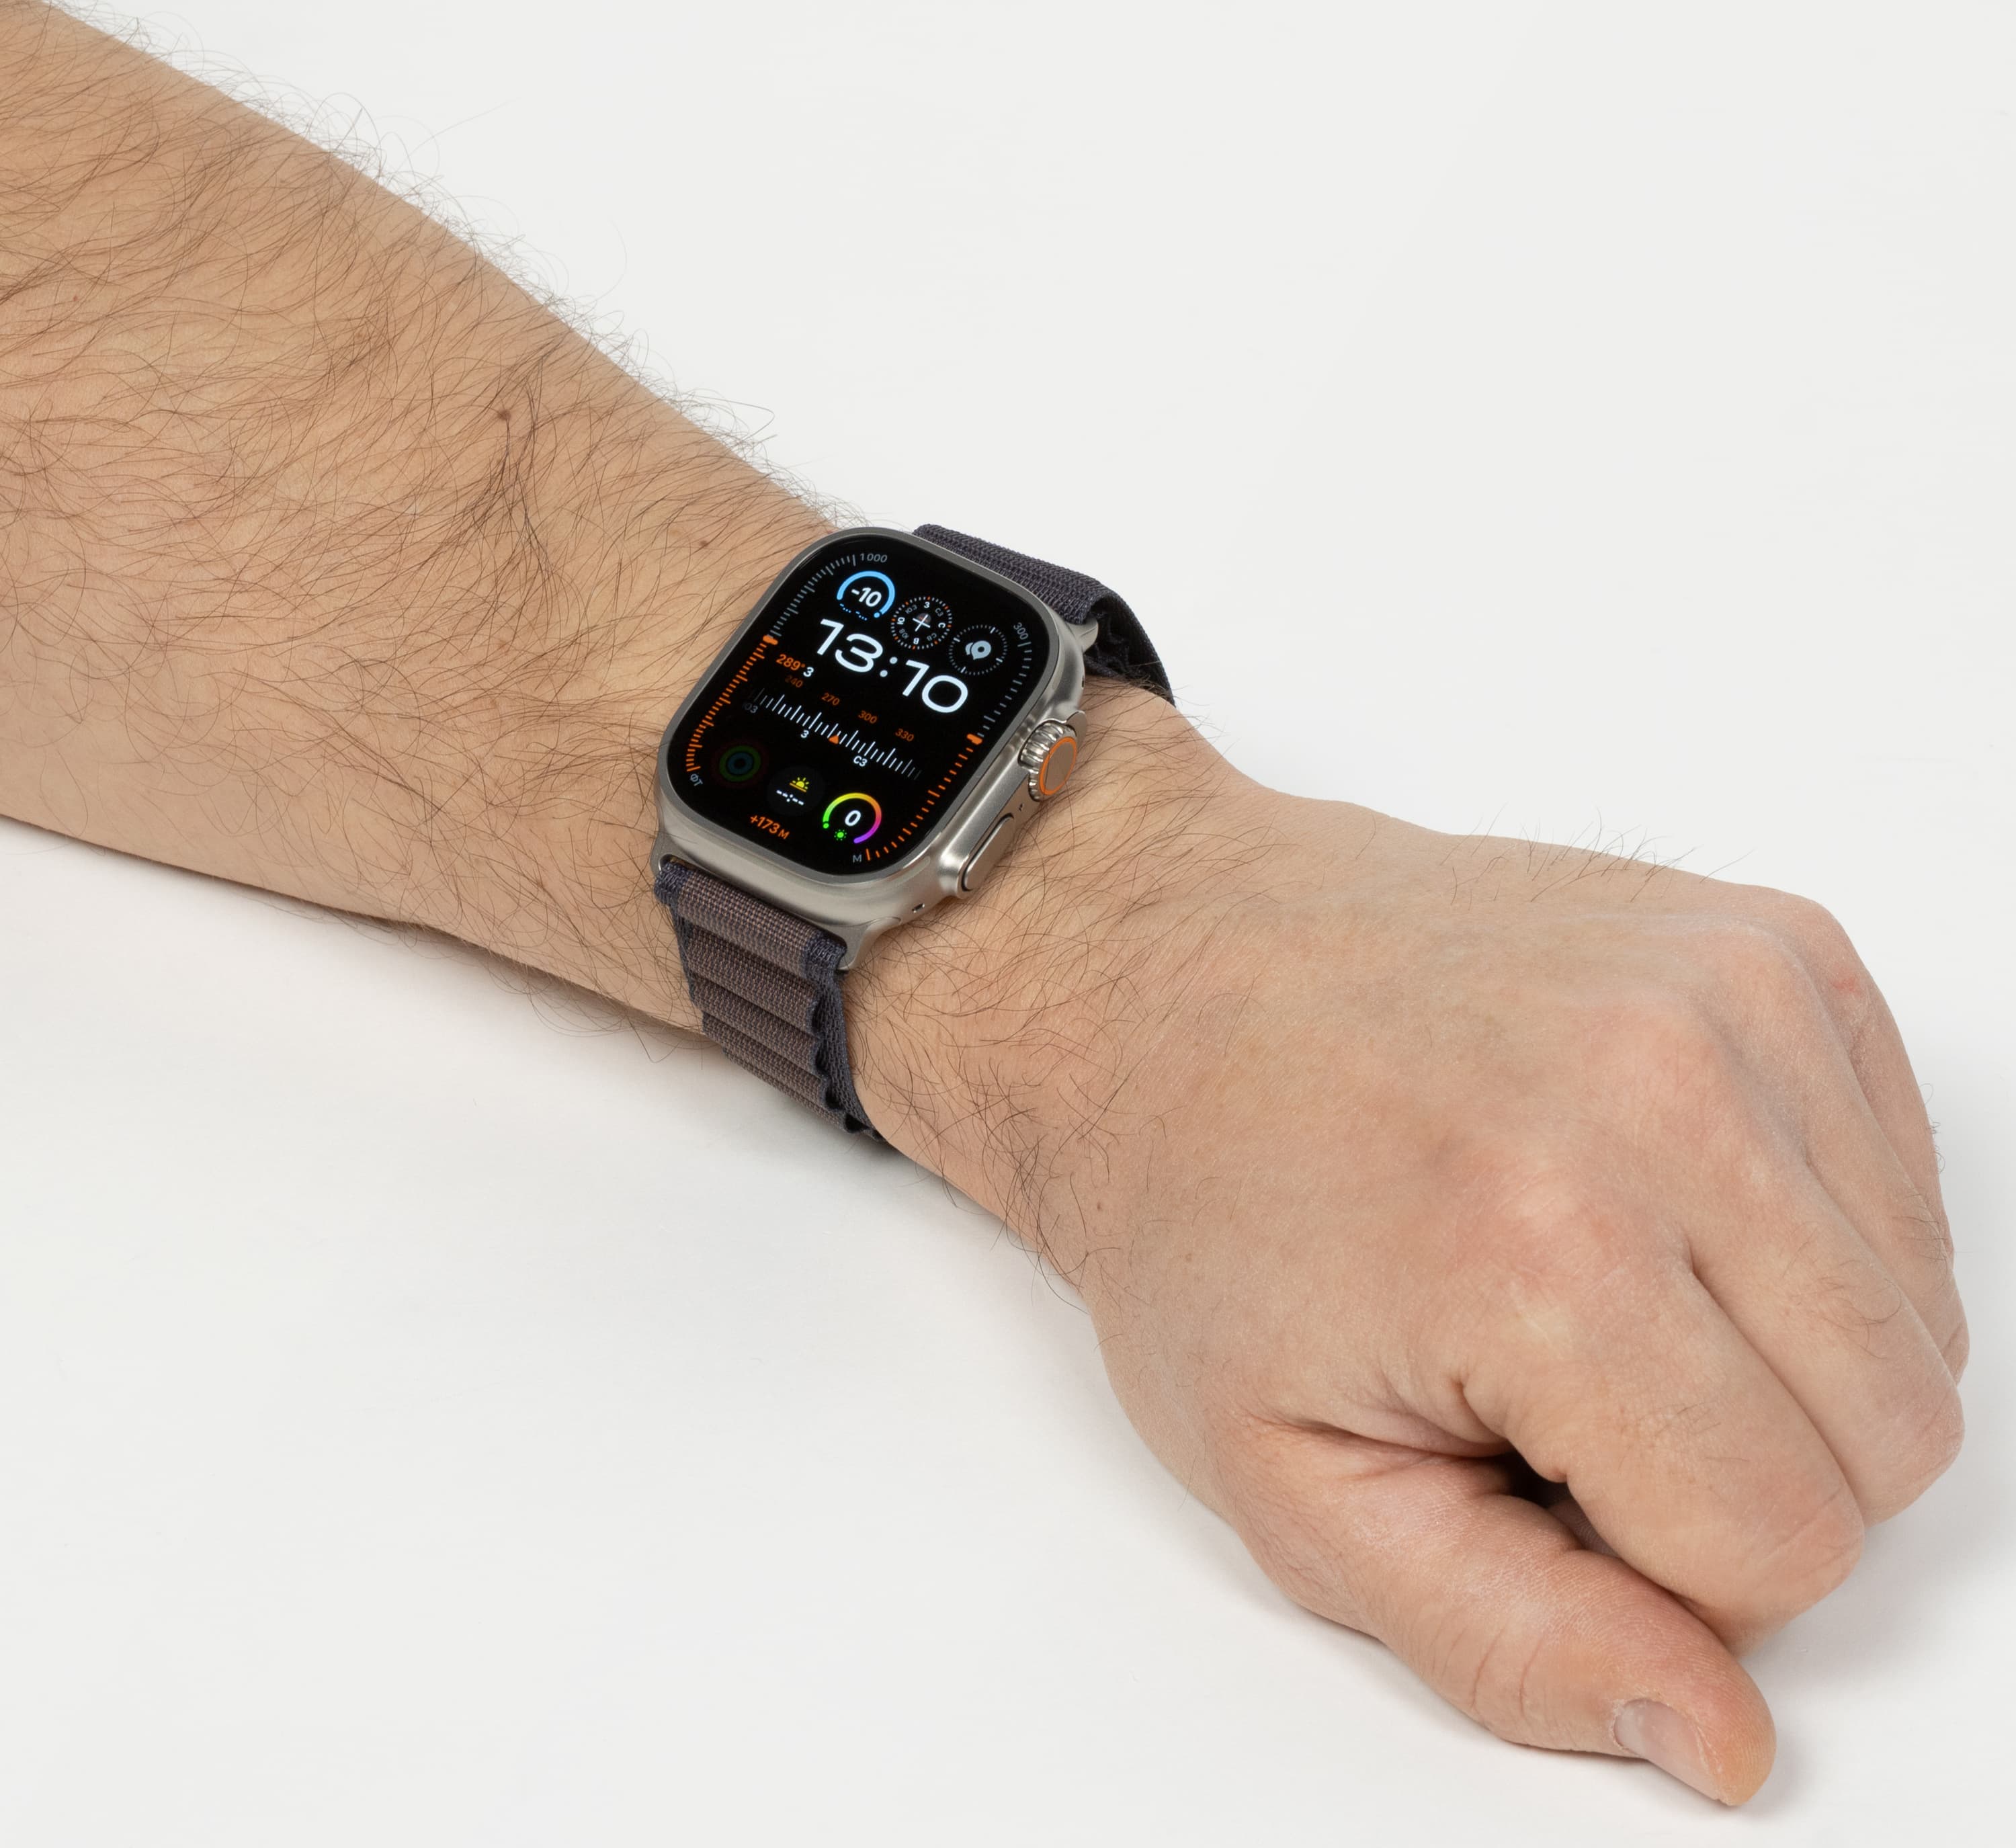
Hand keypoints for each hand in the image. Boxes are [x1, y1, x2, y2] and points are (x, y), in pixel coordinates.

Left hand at [853, 684, 1966, 1804]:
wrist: (1172, 978)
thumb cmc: (1207, 1205)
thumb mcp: (1294, 1480)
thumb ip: (1512, 1641)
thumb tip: (1719, 1736)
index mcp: (1541, 1255)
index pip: (1784, 1547)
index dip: (1662, 1560)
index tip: (1536, 1468)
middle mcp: (1662, 1100)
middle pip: (1891, 1434)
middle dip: (1737, 1463)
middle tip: (1562, 1383)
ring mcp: (1729, 995)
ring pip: (1918, 1312)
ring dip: (1776, 1346)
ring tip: (1595, 1276)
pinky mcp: (1769, 940)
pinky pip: (1903, 1176)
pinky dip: (1803, 1224)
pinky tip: (1646, 1191)